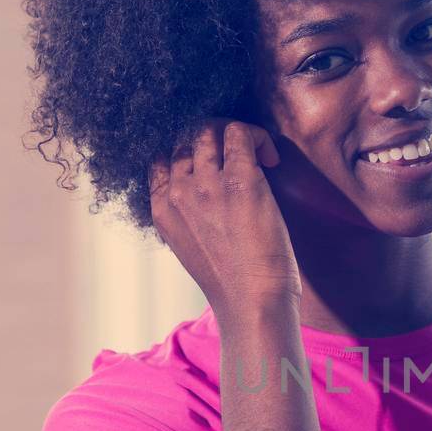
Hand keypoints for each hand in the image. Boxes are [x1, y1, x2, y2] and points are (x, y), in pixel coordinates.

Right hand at [148, 118, 303, 315]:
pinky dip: (257, 136)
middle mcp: (179, 191)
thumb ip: (190, 216)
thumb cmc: (233, 283)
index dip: (188, 152)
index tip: (213, 165)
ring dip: (235, 132)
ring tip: (259, 155)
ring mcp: (207, 184)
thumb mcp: (192, 247)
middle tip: (240, 155)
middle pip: (186, 138)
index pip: (161, 158)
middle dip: (213, 138)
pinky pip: (240, 132)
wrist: (252, 302)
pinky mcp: (241, 179)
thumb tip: (208, 192)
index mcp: (162, 209)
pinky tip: (271, 158)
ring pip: (210, 128)